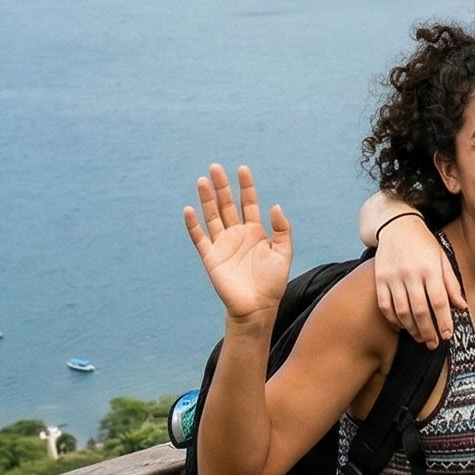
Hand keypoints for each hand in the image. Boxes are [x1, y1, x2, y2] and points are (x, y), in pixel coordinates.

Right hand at [184, 164, 290, 326]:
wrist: (258, 307)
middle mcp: (237, 234)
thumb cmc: (273, 281)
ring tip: (202, 180)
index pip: (249, 203)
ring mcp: (222, 244)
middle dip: (222, 186)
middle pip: (227, 205)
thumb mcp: (284, 252)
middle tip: (215, 167)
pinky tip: (189, 209)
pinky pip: (199, 238)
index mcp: (256, 231)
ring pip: (212, 216)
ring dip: (207, 199)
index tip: (242, 169)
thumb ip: (282, 229)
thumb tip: (275, 205)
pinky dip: (193, 224)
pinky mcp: (211, 257)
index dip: (246, 186)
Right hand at [365, 195, 463, 347]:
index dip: (443, 321)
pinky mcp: (379, 278)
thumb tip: (462, 307)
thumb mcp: (442, 259)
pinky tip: (403, 326)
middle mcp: (411, 273)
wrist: (397, 225)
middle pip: (420, 310)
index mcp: (430, 268)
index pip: (438, 301)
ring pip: (402, 311)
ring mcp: (393, 276)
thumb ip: (451, 284)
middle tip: (434, 343)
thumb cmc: (424, 244)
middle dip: (428, 331)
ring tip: (420, 338)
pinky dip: (394, 319)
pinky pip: (385, 305)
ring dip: (412, 329)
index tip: (447, 335)